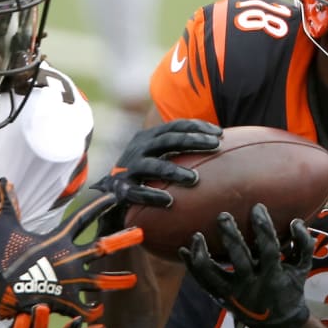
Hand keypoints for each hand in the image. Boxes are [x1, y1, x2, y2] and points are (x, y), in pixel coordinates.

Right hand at [0, 179, 142, 322]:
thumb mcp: (4, 225)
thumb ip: (7, 203)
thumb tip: (3, 180)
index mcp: (57, 240)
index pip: (83, 217)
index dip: (100, 206)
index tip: (115, 197)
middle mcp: (68, 259)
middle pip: (102, 248)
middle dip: (123, 240)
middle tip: (141, 233)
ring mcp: (68, 282)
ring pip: (100, 282)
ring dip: (117, 280)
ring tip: (134, 279)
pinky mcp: (64, 303)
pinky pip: (84, 309)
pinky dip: (93, 312)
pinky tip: (103, 312)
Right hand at [89, 119, 221, 231]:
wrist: (107, 196)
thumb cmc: (142, 176)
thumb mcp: (157, 158)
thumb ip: (178, 152)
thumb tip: (219, 149)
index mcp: (148, 138)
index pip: (174, 126)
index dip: (197, 127)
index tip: (220, 133)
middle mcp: (138, 149)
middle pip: (168, 140)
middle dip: (192, 141)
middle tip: (215, 146)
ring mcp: (128, 168)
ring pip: (154, 166)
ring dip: (174, 171)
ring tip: (194, 179)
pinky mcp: (120, 188)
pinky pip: (137, 192)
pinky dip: (152, 196)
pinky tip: (169, 202)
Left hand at [179, 203, 313, 327]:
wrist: (279, 325)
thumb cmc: (290, 289)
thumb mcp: (303, 269)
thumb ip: (304, 245)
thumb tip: (295, 221)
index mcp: (273, 276)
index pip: (269, 248)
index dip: (264, 227)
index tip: (257, 207)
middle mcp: (252, 286)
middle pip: (239, 258)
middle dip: (231, 236)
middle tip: (223, 215)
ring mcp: (233, 294)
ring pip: (213, 274)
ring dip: (202, 254)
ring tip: (197, 235)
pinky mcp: (221, 298)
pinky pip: (202, 282)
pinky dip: (192, 266)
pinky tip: (184, 250)